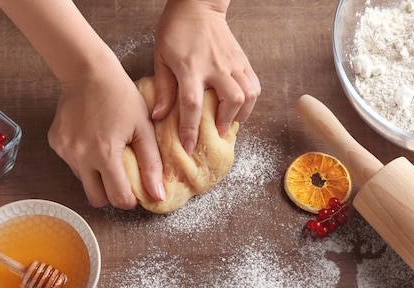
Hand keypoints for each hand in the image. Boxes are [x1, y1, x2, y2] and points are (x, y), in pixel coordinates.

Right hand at [47, 59, 164, 208]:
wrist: (88, 71)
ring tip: (107, 152)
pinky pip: (72, 164)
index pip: (118, 198)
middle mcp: (81, 157)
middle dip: (111, 195)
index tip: (136, 190)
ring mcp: (65, 151)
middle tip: (121, 178)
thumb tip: (158, 196)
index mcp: (105, 155)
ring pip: (84, 182)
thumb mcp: (144, 129)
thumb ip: (152, 164)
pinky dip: (84, 160)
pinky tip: (92, 140)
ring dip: (97, 176)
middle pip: (96, 199)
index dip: (130, 199)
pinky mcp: (56, 143)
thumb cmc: (121, 97)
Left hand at [152, 0, 260, 153]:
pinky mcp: (243, 61)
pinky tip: (239, 107)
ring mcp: (233, 63)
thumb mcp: (161, 58)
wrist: (198, 6)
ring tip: (230, 121)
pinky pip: (254, 86)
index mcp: (191, 67)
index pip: (192, 105)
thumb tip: (159, 116)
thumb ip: (163, 88)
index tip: (189, 147)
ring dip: (241, 114)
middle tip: (216, 133)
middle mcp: (216, 67)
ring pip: (248, 95)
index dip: (190, 129)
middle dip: (225, 123)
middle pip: (230, 101)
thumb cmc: (176, 32)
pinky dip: (250, 101)